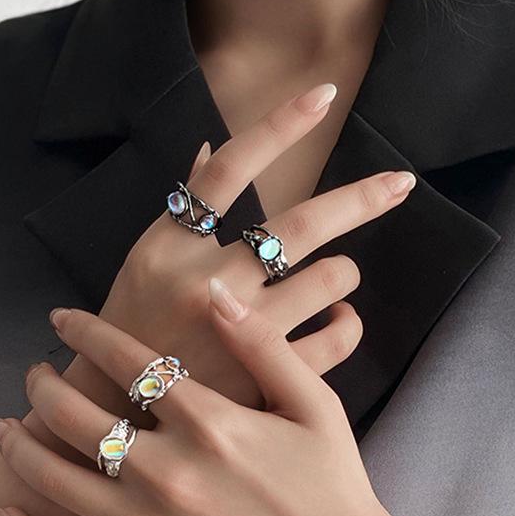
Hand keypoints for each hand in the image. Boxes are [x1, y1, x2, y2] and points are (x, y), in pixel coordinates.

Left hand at [0, 279, 412, 515]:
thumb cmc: (331, 482)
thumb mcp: (315, 403)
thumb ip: (263, 347)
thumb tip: (216, 294)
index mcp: (209, 424)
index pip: (128, 363)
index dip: (87, 333)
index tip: (61, 319)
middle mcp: (168, 472)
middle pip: (78, 416)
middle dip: (44, 385)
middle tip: (34, 372)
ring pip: (56, 480)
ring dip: (19, 446)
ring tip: (3, 425)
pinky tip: (0, 512)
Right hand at [78, 81, 415, 420]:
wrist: (115, 419)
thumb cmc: (130, 332)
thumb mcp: (142, 263)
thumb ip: (182, 211)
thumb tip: (212, 148)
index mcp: (169, 248)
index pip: (227, 172)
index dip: (278, 127)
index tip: (325, 96)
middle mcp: (206, 284)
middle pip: (300, 224)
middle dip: (362, 199)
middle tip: (400, 183)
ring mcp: (240, 334)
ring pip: (330, 280)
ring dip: (346, 273)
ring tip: (339, 280)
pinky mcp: (266, 380)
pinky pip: (337, 338)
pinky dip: (347, 323)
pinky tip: (338, 320)